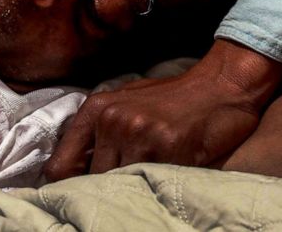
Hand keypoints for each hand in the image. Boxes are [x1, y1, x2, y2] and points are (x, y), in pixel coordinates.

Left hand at [44, 40, 281, 180]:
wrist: (222, 86)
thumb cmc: (174, 99)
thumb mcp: (127, 104)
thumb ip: (99, 133)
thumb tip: (70, 173)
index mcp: (97, 109)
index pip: (59, 166)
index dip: (68, 186)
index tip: (81, 194)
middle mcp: (113, 120)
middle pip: (91, 181)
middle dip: (106, 190)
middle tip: (123, 190)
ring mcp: (140, 133)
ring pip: (119, 186)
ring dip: (132, 190)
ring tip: (148, 181)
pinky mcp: (168, 147)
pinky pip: (152, 183)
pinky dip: (158, 185)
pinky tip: (168, 174)